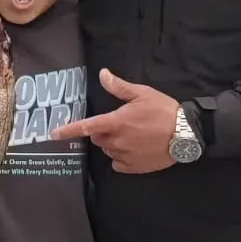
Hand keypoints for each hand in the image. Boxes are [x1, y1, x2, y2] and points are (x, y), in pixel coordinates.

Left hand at [51, 69, 178, 172]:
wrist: (187, 134)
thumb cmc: (164, 110)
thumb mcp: (142, 93)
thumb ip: (119, 86)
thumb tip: (102, 74)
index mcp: (116, 122)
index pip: (87, 126)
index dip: (68, 130)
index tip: (54, 134)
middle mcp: (117, 141)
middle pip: (98, 138)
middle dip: (103, 132)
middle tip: (120, 124)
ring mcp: (125, 156)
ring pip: (108, 150)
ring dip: (113, 144)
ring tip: (133, 136)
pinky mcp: (134, 167)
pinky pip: (118, 164)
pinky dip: (121, 157)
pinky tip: (135, 150)